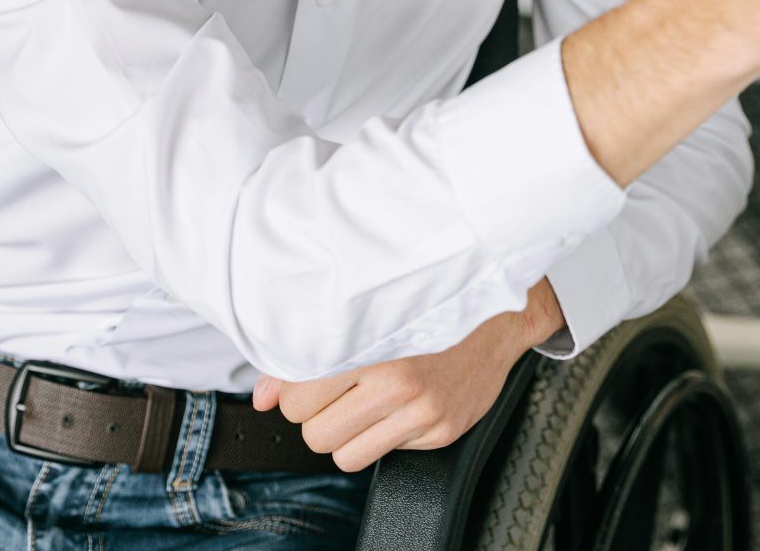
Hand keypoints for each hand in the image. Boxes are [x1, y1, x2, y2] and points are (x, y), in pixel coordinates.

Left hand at [250, 279, 564, 471]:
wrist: (496, 313)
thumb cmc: (425, 305)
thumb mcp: (363, 317)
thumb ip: (304, 356)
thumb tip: (262, 397)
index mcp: (372, 344)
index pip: (298, 399)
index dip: (296, 394)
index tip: (309, 380)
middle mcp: (398, 380)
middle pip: (316, 434)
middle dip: (318, 417)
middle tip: (336, 392)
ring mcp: (423, 411)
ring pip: (345, 455)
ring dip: (345, 435)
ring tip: (362, 404)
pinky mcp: (442, 431)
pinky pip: (385, 455)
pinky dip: (382, 437)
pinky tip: (396, 406)